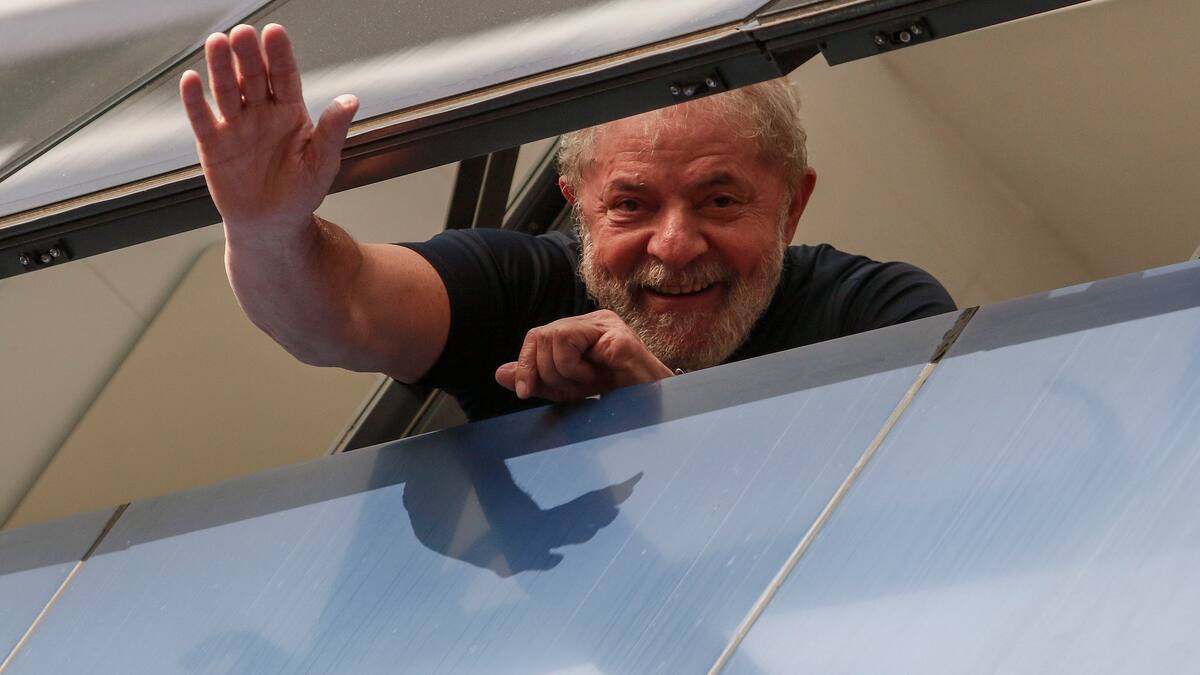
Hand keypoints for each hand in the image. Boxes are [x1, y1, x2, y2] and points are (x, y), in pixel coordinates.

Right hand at [178, 23, 356, 237]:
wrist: (273, 224)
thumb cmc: (301, 192)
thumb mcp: (323, 162)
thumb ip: (333, 130)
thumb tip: (351, 101)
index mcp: (289, 111)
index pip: (284, 76)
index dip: (279, 55)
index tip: (274, 33)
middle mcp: (260, 112)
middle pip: (252, 77)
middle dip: (248, 55)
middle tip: (243, 33)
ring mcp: (235, 125)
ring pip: (226, 90)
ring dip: (220, 67)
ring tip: (217, 43)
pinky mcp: (212, 143)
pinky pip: (202, 118)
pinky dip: (195, 100)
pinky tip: (191, 80)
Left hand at [495, 310, 673, 401]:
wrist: (651, 409)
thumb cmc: (616, 396)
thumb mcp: (567, 389)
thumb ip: (536, 379)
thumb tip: (500, 373)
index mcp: (582, 330)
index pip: (537, 336)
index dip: (525, 364)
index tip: (525, 393)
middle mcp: (593, 321)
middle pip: (541, 335)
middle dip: (547, 371)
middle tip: (574, 385)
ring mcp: (606, 324)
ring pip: (554, 337)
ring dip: (564, 370)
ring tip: (588, 379)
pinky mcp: (616, 335)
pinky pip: (573, 343)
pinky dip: (577, 368)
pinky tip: (597, 374)